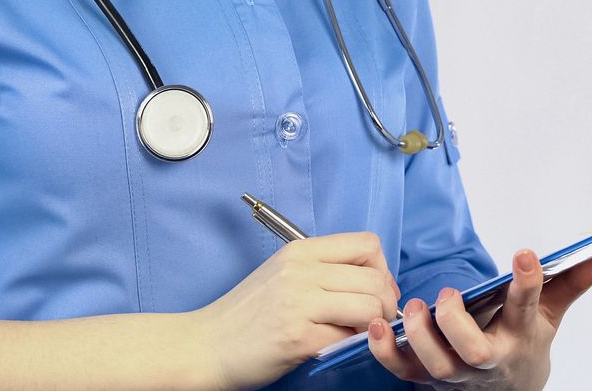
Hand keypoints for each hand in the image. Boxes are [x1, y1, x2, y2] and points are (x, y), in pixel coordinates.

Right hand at [198, 232, 400, 390]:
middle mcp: (301, 270)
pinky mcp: (297, 337)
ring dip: (373, 324)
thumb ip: (324, 270)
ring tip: (357, 332)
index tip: (373, 289)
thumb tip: (375, 282)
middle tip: (375, 318)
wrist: (205, 346)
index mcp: (300, 251)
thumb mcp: (284, 274)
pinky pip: (349, 337)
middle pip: (376, 277)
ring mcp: (299, 303)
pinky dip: (352, 344)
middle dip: (385, 302)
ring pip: (370, 306)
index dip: (381, 269)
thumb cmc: (248, 314)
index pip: (367, 244)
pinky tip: (336, 344)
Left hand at [368, 250, 591, 390]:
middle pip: (473, 351)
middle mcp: (487, 359)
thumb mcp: (549, 316)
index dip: (527, 282)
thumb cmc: (523, 344)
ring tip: (413, 307)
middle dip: (457, 323)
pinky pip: (402, 371)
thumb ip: (571, 284)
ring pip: (436, 365)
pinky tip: (375, 325)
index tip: (524, 254)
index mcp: (520, 337)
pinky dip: (385, 351)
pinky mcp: (425, 379)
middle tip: (448, 294)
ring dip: (420, 337)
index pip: (527, 308)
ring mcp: (455, 373)